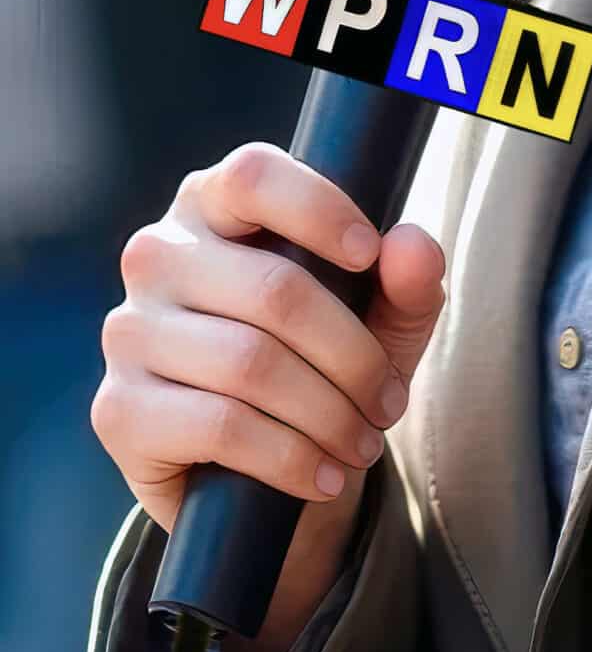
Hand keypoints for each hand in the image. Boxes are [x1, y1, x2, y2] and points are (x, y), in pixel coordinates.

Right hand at [92, 142, 445, 651]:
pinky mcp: (119, 411)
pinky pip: (220, 426)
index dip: (318, 210)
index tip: (369, 255)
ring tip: (364, 444)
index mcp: (212, 206)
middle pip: (273, 289)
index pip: (253, 176)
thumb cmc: (319, 363)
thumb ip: (406, 279)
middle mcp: (158, 257)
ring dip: (329, 415)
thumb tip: (413, 245)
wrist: (254, 475)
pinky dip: (290, 457)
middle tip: (390, 403)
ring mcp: (129, 332)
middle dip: (354, 357)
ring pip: (250, 364)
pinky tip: (322, 475)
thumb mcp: (378, 320)